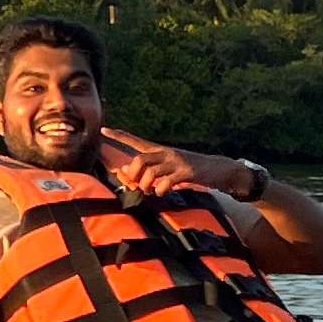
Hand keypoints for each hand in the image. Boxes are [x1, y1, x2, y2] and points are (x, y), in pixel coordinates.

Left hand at [101, 131, 244, 199]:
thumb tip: (123, 170)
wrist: (219, 169)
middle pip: (139, 159)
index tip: (103, 130)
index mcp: (160, 150)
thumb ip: (146, 168)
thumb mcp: (166, 168)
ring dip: (146, 185)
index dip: (119, 136)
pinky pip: (166, 182)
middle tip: (138, 185)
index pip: (136, 141)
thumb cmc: (188, 170)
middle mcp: (166, 153)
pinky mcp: (186, 172)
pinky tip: (163, 192)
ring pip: (150, 172)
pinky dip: (160, 190)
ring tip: (151, 191)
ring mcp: (176, 162)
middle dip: (133, 174)